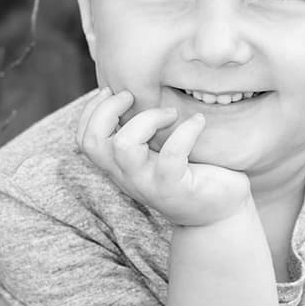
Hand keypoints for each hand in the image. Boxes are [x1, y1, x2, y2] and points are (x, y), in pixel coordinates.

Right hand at [77, 88, 251, 225]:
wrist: (218, 216)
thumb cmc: (192, 173)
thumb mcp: (161, 152)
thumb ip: (147, 131)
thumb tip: (143, 89)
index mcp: (120, 165)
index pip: (85, 140)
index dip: (91, 111)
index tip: (112, 91)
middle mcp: (128, 175)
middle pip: (93, 142)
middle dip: (108, 110)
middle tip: (134, 97)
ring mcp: (148, 183)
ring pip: (124, 146)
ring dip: (147, 119)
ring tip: (171, 113)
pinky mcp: (174, 188)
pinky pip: (171, 156)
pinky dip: (186, 131)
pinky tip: (199, 122)